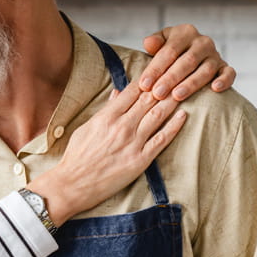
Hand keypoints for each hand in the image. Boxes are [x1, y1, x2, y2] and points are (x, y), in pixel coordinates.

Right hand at [27, 82, 186, 222]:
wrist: (73, 184)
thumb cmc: (76, 157)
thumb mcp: (86, 128)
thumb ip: (105, 110)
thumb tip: (118, 94)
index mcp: (106, 117)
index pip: (132, 92)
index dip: (146, 80)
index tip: (157, 72)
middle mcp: (122, 127)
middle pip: (148, 100)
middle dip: (163, 86)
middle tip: (176, 76)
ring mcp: (133, 143)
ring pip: (158, 115)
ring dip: (172, 101)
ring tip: (183, 91)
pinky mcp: (141, 159)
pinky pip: (162, 138)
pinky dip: (174, 125)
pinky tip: (183, 115)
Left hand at [139, 23, 236, 99]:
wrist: (192, 51)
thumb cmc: (171, 50)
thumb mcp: (161, 41)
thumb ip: (154, 42)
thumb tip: (148, 43)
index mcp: (185, 33)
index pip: (169, 51)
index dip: (156, 68)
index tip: (144, 85)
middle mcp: (203, 42)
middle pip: (187, 61)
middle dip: (171, 78)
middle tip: (157, 93)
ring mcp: (215, 55)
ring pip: (205, 70)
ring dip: (191, 84)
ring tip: (177, 96)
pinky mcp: (225, 66)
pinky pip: (229, 73)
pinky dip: (224, 80)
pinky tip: (215, 89)